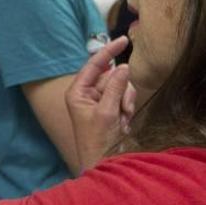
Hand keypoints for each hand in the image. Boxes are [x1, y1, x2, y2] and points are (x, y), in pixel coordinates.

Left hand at [65, 36, 136, 172]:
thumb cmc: (97, 141)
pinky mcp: (110, 108)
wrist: (103, 164)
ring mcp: (99, 101)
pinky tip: (123, 124)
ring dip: (126, 102)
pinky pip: (125, 98)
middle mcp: (87, 93)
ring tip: (123, 120)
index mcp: (78, 91)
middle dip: (122, 91)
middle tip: (124, 110)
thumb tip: (123, 67)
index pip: (95, 64)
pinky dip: (127, 109)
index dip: (109, 51)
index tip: (124, 40)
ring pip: (121, 87)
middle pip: (112, 76)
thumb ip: (115, 88)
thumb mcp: (107, 112)